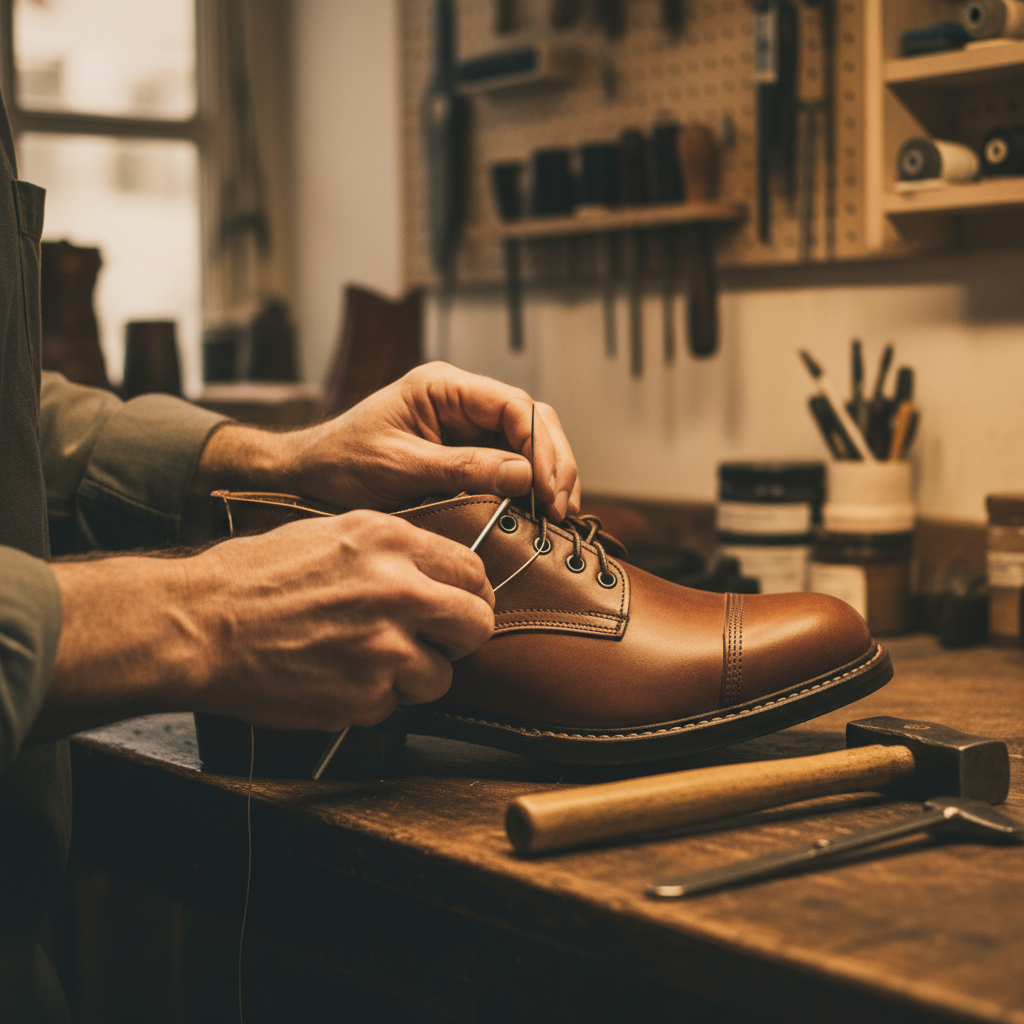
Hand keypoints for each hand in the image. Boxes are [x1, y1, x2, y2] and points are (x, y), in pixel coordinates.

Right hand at [41, 513, 493, 736]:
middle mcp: (398, 591)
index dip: (470, 594)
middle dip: (459, 637)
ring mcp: (384, 647)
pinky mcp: (364, 696)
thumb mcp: (333, 533)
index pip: (473, 571)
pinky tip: (336, 677)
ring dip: (413, 676)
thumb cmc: (255, 576)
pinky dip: (373, 699)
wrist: (200, 625)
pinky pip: (394, 705)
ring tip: (368, 662)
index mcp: (392, 543)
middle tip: (435, 642)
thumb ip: (394, 550)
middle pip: (477, 624)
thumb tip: (436, 571)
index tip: (459, 606)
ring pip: (441, 677)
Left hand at [191, 363, 580, 526]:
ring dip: (548, 472)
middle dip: (553, 460)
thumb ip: (464, 468)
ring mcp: (464, 423)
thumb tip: (526, 476)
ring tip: (559, 511)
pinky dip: (529, 482)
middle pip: (531, 418)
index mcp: (442, 386)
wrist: (307, 475)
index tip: (547, 488)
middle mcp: (460, 398)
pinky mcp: (463, 448)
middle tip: (561, 506)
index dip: (540, 446)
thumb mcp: (401, 468)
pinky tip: (538, 507)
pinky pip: (509, 459)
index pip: (513, 404)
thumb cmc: (342, 464)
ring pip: (528, 439)